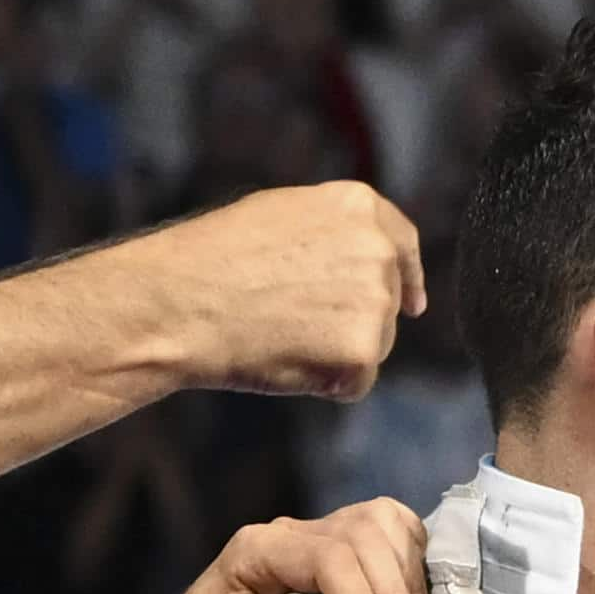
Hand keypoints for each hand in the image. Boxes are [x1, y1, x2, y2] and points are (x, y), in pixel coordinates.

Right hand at [101, 181, 424, 400]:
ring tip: (278, 336)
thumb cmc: (211, 261)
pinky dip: (324, 385)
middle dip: (354, 321)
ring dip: (336, 353)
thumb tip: (358, 262)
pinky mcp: (363, 353)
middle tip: (294, 327)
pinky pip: (354, 382)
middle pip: (388, 302)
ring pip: (373, 344)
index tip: (414, 305)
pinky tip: (283, 360)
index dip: (409, 278)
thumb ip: (332, 233)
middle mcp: (378, 250)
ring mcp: (375, 303)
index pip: (403, 246)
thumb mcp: (280, 216)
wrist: (180, 304)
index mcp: (359, 208)